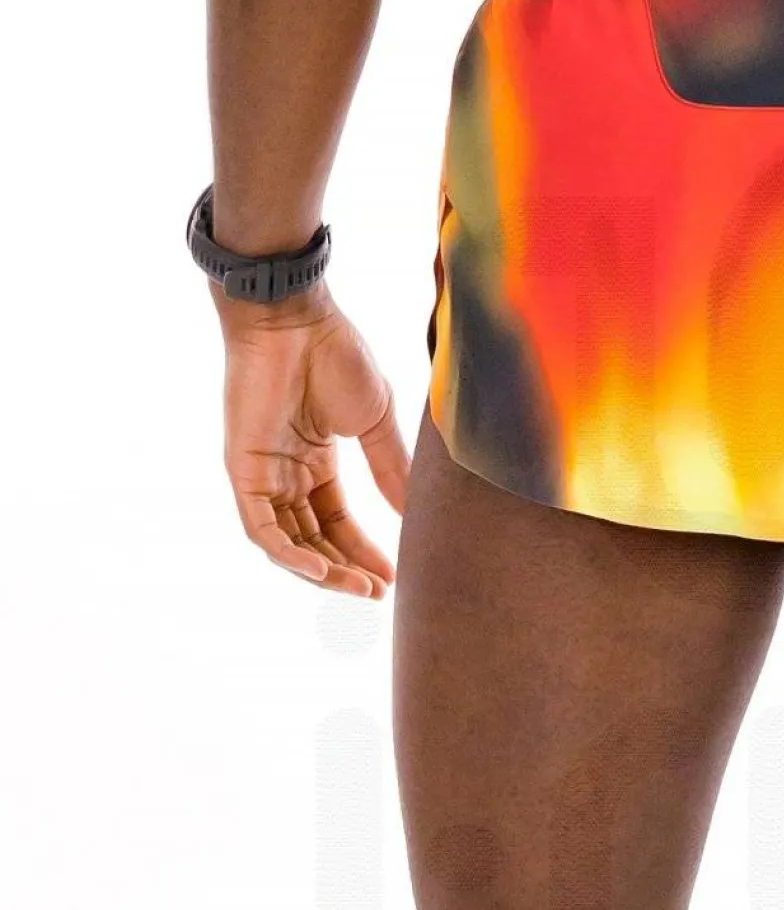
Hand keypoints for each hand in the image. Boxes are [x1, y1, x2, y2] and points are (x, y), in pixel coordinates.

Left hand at [217, 286, 409, 594]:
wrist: (294, 316)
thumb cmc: (334, 353)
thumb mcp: (374, 422)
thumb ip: (390, 470)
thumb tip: (413, 515)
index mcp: (315, 460)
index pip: (338, 522)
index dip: (364, 552)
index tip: (394, 576)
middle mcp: (286, 473)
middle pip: (315, 540)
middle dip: (346, 570)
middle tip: (379, 593)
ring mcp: (263, 474)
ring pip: (289, 544)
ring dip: (323, 572)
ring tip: (360, 589)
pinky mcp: (243, 471)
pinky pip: (263, 530)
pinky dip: (289, 556)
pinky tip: (322, 572)